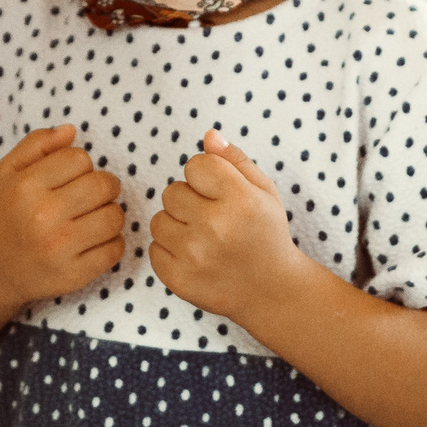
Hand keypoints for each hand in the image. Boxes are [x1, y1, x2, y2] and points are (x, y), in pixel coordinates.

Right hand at [0, 125, 127, 304]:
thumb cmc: (7, 213)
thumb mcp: (9, 171)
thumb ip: (38, 143)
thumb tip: (71, 130)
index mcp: (26, 187)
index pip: (80, 159)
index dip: (81, 166)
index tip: (71, 179)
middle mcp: (43, 217)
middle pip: (104, 186)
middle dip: (103, 187)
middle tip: (90, 197)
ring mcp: (60, 249)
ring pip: (115, 217)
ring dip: (109, 214)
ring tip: (92, 218)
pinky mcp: (74, 275)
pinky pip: (116, 249)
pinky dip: (111, 243)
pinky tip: (92, 241)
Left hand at [147, 132, 308, 321]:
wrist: (272, 291)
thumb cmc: (266, 234)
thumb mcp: (264, 192)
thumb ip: (235, 160)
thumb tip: (209, 135)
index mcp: (240, 200)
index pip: (195, 165)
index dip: (206, 177)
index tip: (221, 193)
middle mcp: (215, 227)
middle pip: (171, 192)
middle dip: (189, 201)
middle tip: (215, 220)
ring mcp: (194, 255)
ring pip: (158, 220)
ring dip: (177, 225)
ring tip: (204, 238)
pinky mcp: (178, 279)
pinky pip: (154, 248)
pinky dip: (170, 251)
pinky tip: (196, 257)